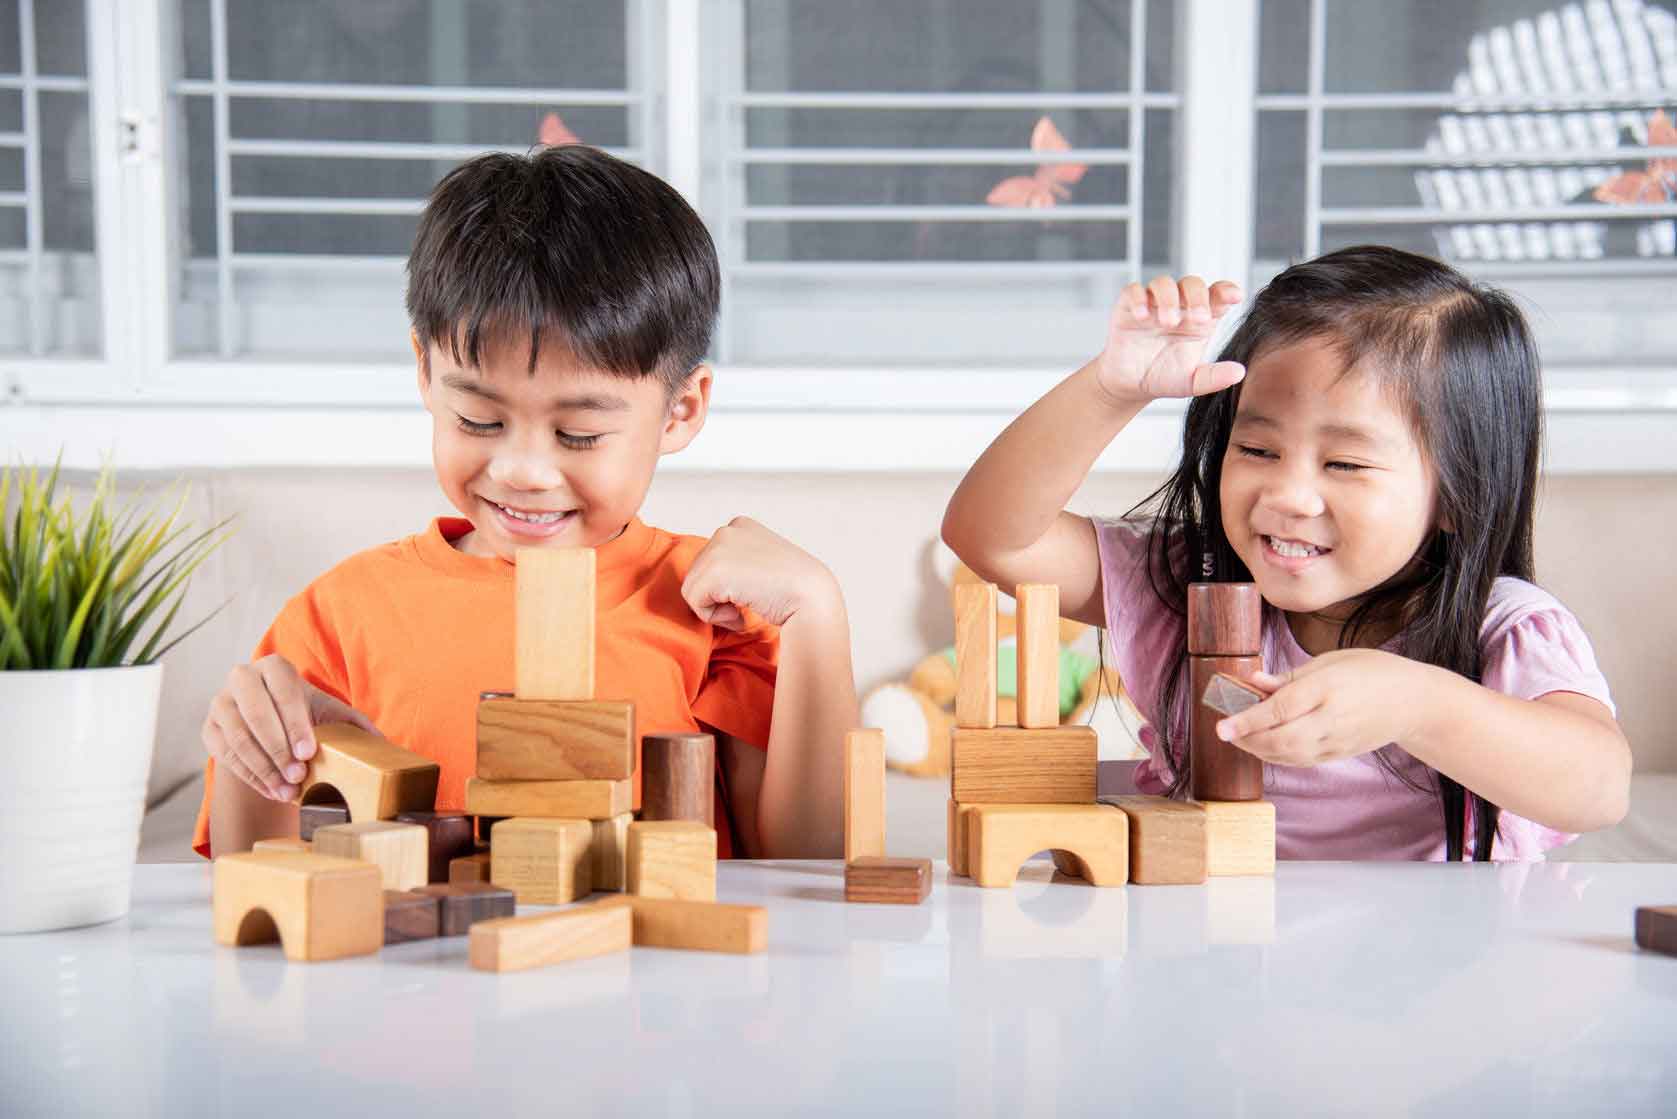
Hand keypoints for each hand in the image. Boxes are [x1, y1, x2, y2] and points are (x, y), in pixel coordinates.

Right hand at [201, 654, 381, 801]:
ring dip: (264, 768)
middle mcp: (241, 678)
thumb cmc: (303, 713)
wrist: (269, 721)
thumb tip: (381, 741)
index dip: (295, 724)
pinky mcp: (208, 729)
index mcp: (273, 666)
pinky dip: (250, 776)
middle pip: (255, 714)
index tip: (309, 753)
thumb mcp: (329, 712)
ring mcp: (220, 703)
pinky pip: (224, 755)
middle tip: (299, 776)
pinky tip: (272, 791)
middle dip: (278, 749)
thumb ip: (354, 723)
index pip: (283, 691)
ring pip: (237, 737)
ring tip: (288, 790)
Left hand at [682, 516, 840, 630]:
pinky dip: (718, 617)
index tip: (759, 587)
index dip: (730, 585)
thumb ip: (738, 563)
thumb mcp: (762, 563)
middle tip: (755, 598)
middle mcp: (727, 529)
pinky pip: (696, 603)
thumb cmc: (794, 590)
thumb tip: (713, 583)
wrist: (813, 599)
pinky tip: (744, 609)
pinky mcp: (714, 570)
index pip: (712, 563)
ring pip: (693, 589)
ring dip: (719, 607)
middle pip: (699, 574)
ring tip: (750, 602)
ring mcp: (719, 547)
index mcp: (740, 525)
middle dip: (721, 595)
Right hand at [1093, 274, 1245, 405]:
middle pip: (1192, 284)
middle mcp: (1178, 306)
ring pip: (1163, 283)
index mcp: (1200, 319)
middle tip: (1198, 319)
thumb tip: (1239, 372)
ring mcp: (1153, 304)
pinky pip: (1133, 291)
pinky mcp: (1128, 307)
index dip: (1227, 291)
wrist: (1130, 386)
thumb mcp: (1192, 382)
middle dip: (1198, 297)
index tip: (1235, 297)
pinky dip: (1138, 298)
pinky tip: (1142, 316)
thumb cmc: (1163, 378)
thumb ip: (1215, 377)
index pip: (1217, 294)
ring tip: (1168, 322)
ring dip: (1169, 298)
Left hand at [1212, 649, 1432, 767]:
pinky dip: (1277, 756)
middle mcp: (1331, 719)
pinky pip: (1301, 761)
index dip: (1247, 720)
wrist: (1413, 702)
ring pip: (1288, 755)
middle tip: (1226, 731)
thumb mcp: (1330, 661)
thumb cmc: (1371, 672)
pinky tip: (1264, 745)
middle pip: (1280, 739)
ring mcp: (1336, 742)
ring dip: (1258, 750)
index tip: (1221, 725)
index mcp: (1328, 688)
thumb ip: (1289, 676)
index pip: (1280, 709)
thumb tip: (1253, 681)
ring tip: (1241, 736)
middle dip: (1247, 740)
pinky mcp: (1339, 755)